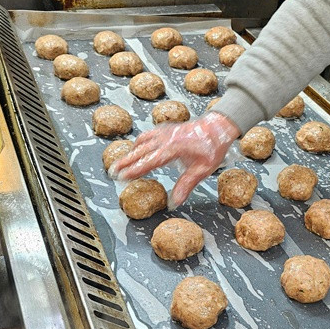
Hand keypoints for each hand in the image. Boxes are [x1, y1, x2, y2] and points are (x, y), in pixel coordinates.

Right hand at [111, 112, 240, 208]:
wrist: (218, 126)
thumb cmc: (212, 148)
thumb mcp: (202, 170)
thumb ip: (186, 185)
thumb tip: (174, 202)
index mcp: (173, 149)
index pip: (148, 162)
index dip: (133, 170)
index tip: (121, 177)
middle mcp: (165, 139)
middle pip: (139, 151)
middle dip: (124, 161)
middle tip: (111, 171)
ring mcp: (165, 132)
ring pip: (141, 141)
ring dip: (130, 152)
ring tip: (121, 163)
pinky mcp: (166, 129)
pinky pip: (148, 135)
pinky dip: (139, 143)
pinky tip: (137, 149)